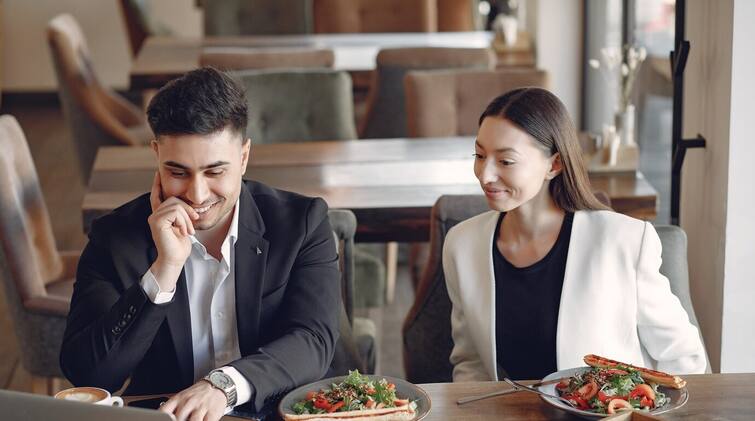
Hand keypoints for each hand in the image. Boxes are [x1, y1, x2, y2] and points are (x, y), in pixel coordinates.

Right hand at [147, 172, 197, 290]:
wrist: (175, 259)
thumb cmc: (180, 245)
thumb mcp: (184, 225)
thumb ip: (182, 214)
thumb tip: (188, 204)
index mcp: (160, 214)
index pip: (157, 195)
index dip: (158, 184)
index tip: (158, 172)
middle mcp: (155, 214)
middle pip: (174, 198)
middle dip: (188, 209)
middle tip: (193, 223)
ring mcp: (154, 217)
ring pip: (176, 205)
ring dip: (187, 218)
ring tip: (188, 231)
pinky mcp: (157, 222)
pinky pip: (175, 212)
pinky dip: (183, 221)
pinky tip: (184, 232)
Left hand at [159, 381, 226, 420]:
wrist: (217, 384)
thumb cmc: (198, 394)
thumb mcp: (182, 397)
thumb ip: (172, 409)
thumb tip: (163, 418)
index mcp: (178, 399)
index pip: (164, 411)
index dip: (161, 418)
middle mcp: (188, 402)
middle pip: (178, 418)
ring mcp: (200, 407)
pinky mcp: (212, 413)